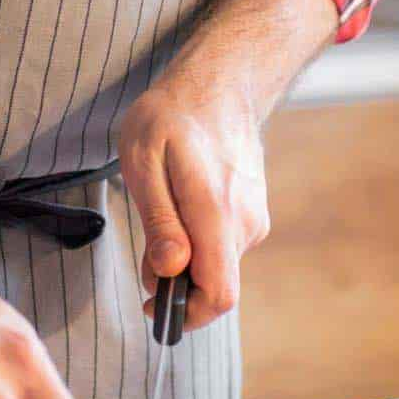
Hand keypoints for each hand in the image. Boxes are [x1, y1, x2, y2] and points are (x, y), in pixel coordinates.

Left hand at [116, 80, 269, 329]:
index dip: (187, 315)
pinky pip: (223, 247)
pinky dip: (198, 243)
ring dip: (185, 260)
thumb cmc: (172, 117)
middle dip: (176, 283)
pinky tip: (182, 206)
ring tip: (162, 213)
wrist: (219, 84)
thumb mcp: (144, 161)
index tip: (153, 306)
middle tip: (147, 249)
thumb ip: (159, 221)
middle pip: (214, 285)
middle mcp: (246, 223)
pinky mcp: (253, 214)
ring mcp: (254, 219)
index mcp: (217, 213)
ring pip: (217, 265)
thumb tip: (169, 270)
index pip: (219, 293)